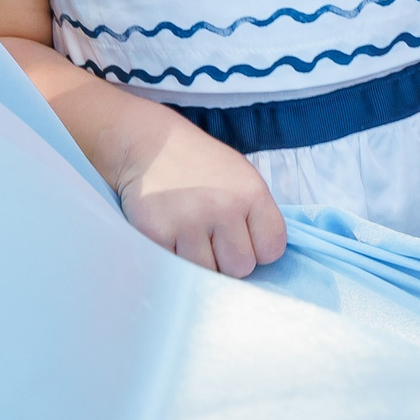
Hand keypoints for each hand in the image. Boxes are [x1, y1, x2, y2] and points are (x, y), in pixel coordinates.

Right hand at [112, 114, 288, 278]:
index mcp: (251, 192)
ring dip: (199, 260)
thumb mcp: (240, 176)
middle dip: (226, 258)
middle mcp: (224, 208)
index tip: (240, 235)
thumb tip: (259, 261)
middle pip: (241, 268)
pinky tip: (170, 233)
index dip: (257, 248)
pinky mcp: (158, 235)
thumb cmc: (198, 164)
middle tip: (210, 235)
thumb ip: (255, 216)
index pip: (272, 248)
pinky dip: (175, 256)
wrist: (147, 145)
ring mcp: (189, 223)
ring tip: (188, 232)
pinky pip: (178, 269)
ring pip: (208, 274)